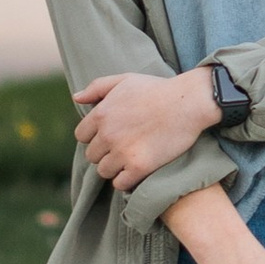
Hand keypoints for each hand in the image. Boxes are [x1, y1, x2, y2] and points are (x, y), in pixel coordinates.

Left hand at [73, 65, 215, 190]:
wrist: (188, 102)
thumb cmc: (158, 89)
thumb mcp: (125, 80)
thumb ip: (97, 87)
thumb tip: (76, 97)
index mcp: (101, 114)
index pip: (82, 136)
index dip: (95, 136)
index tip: (110, 135)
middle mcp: (108, 135)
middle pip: (92, 156)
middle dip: (105, 152)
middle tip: (124, 146)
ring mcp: (123, 152)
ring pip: (104, 171)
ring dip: (115, 167)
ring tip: (131, 158)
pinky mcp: (139, 167)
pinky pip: (120, 183)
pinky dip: (126, 179)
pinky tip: (137, 170)